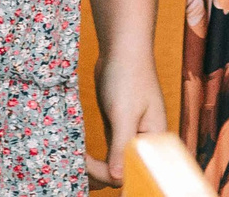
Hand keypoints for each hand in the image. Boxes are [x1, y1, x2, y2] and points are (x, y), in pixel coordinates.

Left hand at [87, 52, 167, 188]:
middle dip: (99, 174)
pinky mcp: (117, 130)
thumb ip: (120, 147)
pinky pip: (107, 154)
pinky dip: (93, 160)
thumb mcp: (123, 113)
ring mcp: (129, 136)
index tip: (86, 164)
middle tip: (76, 164)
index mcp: (153, 139)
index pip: (133, 171)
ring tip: (75, 164)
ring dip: (95, 170)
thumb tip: (117, 178)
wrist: (122, 49)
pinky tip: (80, 155)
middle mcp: (143, 141)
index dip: (109, 174)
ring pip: (113, 166)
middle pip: (122, 173)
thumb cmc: (129, 76)